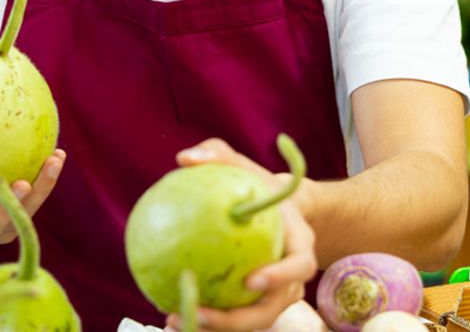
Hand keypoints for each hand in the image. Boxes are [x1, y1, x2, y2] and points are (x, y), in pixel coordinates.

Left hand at [164, 139, 316, 331]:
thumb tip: (184, 158)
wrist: (279, 212)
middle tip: (200, 313)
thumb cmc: (259, 185)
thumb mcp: (244, 166)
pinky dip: (207, 320)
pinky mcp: (256, 305)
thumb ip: (218, 154)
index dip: (279, 278)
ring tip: (176, 320)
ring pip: (251, 321)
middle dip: (238, 321)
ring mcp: (276, 297)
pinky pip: (234, 317)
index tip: (250, 281)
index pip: (298, 268)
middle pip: (271, 310)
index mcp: (299, 247)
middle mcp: (291, 279)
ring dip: (217, 328)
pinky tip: (171, 316)